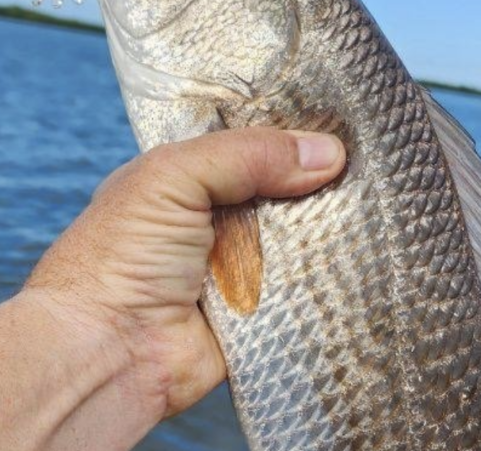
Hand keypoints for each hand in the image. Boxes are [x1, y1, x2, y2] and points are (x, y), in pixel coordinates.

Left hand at [24, 128, 345, 417]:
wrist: (109, 354)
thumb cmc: (118, 258)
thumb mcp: (173, 177)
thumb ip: (247, 154)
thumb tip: (327, 151)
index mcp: (187, 179)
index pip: (250, 145)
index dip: (291, 135)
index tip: (340, 125)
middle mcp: (216, 220)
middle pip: (286, 190)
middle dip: (320, 180)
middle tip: (365, 165)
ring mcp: (241, 268)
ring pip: (303, 238)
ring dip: (329, 228)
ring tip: (371, 206)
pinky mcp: (263, 312)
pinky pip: (309, 288)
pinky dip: (329, 276)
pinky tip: (359, 256)